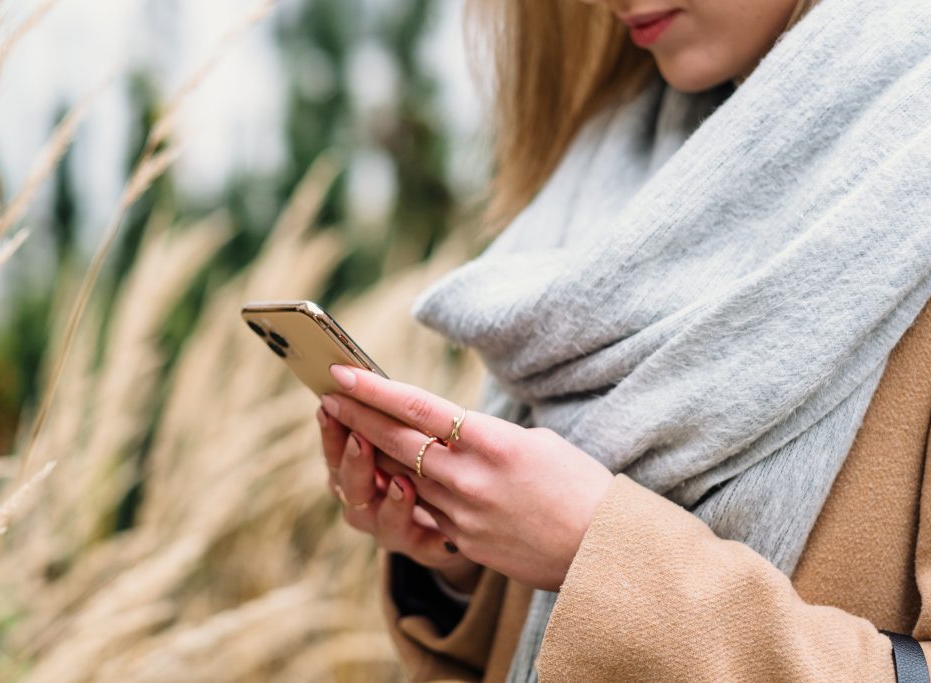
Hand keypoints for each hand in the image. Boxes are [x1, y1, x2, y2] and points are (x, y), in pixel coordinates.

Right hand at [316, 402, 481, 591]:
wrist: (469, 509)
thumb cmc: (433, 457)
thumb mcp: (415, 432)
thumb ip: (392, 415)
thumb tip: (362, 373)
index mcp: (356, 469)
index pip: (334, 450)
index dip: (330, 430)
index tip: (330, 403)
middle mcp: (366, 501)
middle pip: (350, 487)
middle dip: (353, 462)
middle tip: (360, 439)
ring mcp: (392, 528)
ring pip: (379, 521)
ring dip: (390, 503)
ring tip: (403, 484)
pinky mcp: (426, 548)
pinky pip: (422, 547)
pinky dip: (430, 538)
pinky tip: (443, 533)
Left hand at [320, 365, 613, 591]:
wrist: (603, 551)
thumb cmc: (579, 485)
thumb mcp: (537, 443)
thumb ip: (485, 436)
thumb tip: (450, 431)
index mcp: (492, 441)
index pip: (417, 407)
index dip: (373, 389)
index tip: (342, 373)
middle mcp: (470, 477)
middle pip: (396, 441)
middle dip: (356, 416)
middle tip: (328, 397)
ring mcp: (463, 514)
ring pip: (401, 477)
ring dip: (372, 455)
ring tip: (351, 432)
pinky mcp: (464, 542)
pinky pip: (424, 511)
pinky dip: (406, 491)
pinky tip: (389, 475)